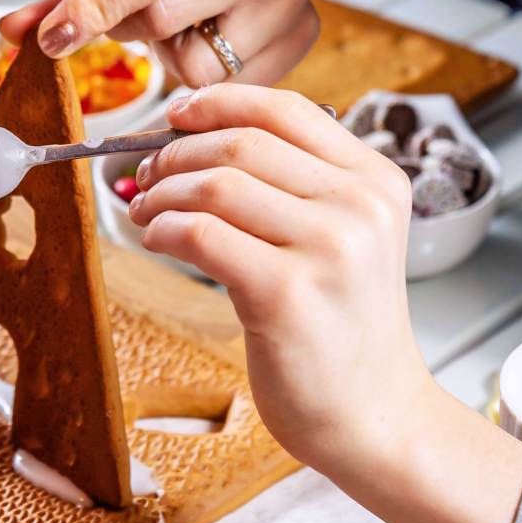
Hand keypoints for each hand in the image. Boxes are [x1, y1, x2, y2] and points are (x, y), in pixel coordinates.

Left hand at [0, 0, 316, 87]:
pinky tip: (208, 36)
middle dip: (131, 26)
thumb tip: (12, 31)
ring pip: (198, 70)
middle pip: (164, 24)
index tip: (50, 41)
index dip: (90, 12)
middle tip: (138, 6)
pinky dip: (206, 73)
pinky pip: (231, 89)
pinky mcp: (302, 36)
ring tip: (181, 19)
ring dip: (171, 55)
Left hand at [128, 86, 521, 522]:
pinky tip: (156, 241)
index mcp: (376, 181)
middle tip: (145, 176)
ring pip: (216, 183)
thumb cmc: (340, 332)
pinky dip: (164, 229)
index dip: (217, 103)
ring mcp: (329, 247)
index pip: (285, 108)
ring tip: (146, 213)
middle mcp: (360, 205)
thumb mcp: (342, 241)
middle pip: (241, 142)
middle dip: (176, 152)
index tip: (174, 116)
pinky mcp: (287, 293)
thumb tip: (191, 141)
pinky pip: (201, 233)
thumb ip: (292, 188)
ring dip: (162, 193)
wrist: (374, 419)